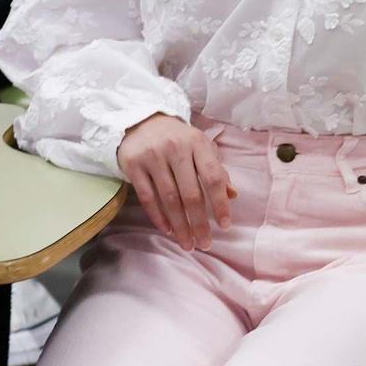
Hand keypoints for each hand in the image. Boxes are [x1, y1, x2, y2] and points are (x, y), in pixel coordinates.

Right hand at [118, 113, 236, 251]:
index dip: (220, 203)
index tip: (225, 226)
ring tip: (187, 243)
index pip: (212, 177)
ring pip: (169, 199)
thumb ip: (216, 170)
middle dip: (199, 223)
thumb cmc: (178, 139)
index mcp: (197, 143)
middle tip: (204, 244)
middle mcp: (175, 148)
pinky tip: (167, 229)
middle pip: (190, 193)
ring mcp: (153, 156)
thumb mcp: (200, 147)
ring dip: (179, 226)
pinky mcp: (133, 164)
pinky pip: (147, 197)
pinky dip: (158, 216)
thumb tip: (232, 195)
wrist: (141, 121)